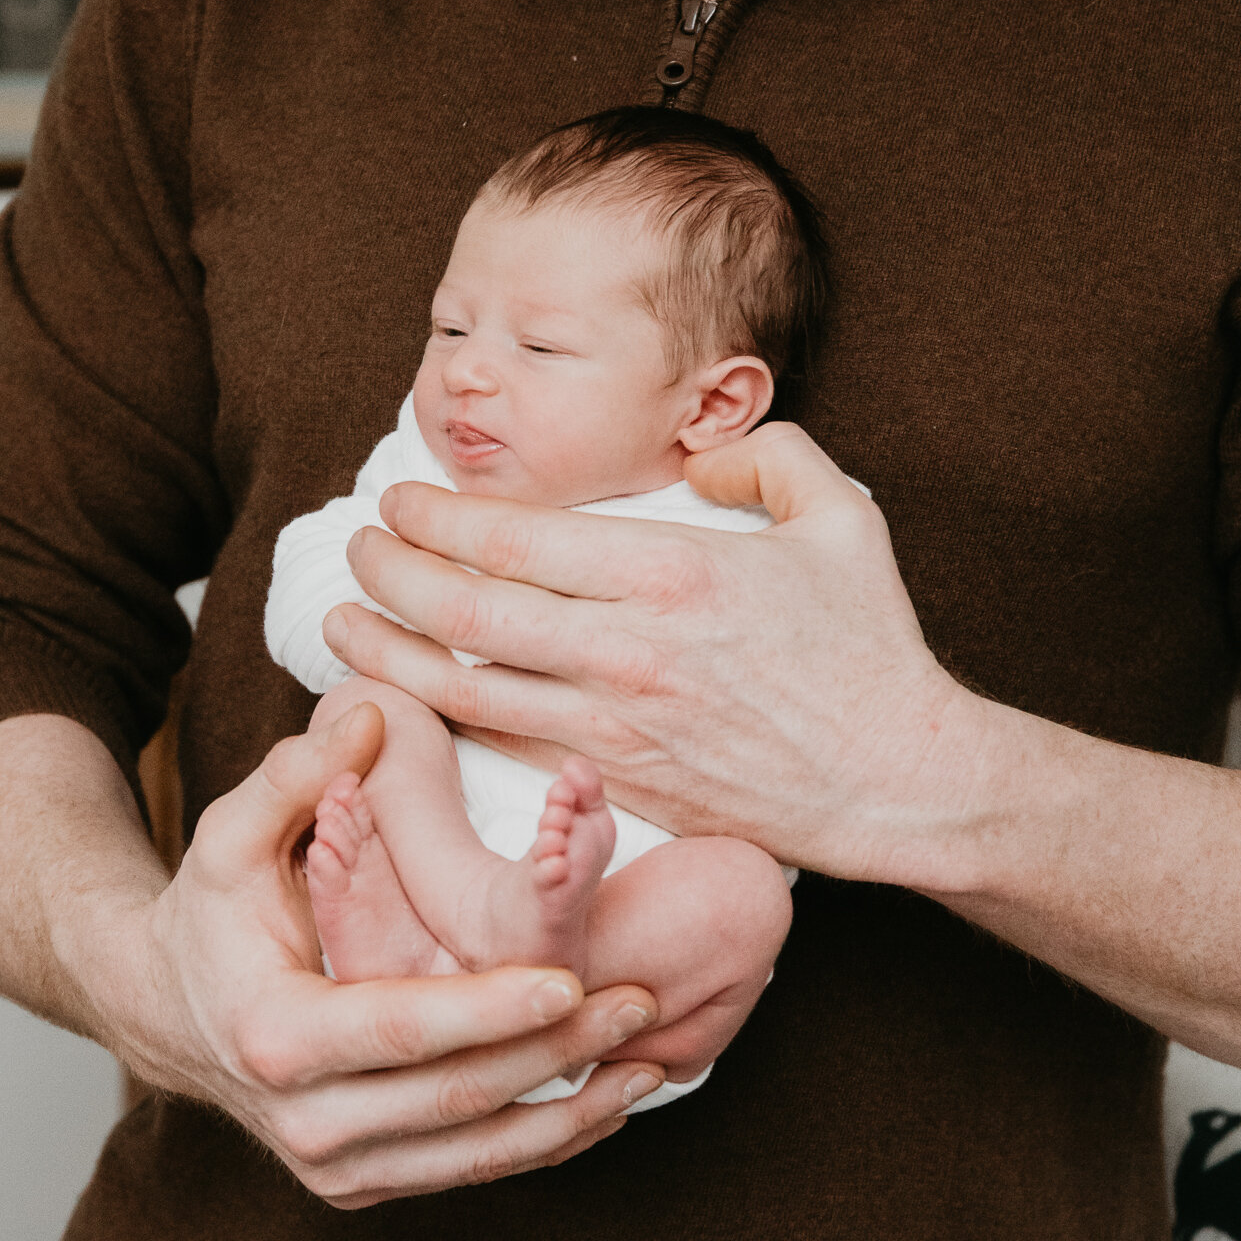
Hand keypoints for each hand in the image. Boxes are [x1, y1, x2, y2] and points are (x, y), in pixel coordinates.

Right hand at [114, 702, 664, 1206]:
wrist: (165, 1012)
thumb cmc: (212, 910)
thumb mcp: (232, 835)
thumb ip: (298, 778)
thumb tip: (370, 721)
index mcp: (275, 1036)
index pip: (403, 1029)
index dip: (490, 1009)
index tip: (571, 980)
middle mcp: (304, 1122)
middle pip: (454, 1098)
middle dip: (556, 1052)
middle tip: (640, 1002)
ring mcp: (335, 1166)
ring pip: (473, 1153)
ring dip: (568, 1113)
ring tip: (648, 1063)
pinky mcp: (364, 1182)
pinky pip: (468, 1169)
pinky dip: (540, 1141)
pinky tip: (604, 1103)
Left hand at [324, 424, 984, 882]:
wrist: (900, 779)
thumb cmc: (872, 646)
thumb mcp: (840, 515)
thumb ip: (766, 455)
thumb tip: (699, 455)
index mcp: (672, 569)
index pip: (514, 535)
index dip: (437, 516)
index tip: (400, 499)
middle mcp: (628, 649)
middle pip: (468, 607)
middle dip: (392, 572)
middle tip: (357, 547)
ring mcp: (615, 727)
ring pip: (466, 686)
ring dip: (390, 652)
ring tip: (341, 624)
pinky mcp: (619, 786)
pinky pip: (506, 748)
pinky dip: (443, 721)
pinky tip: (407, 699)